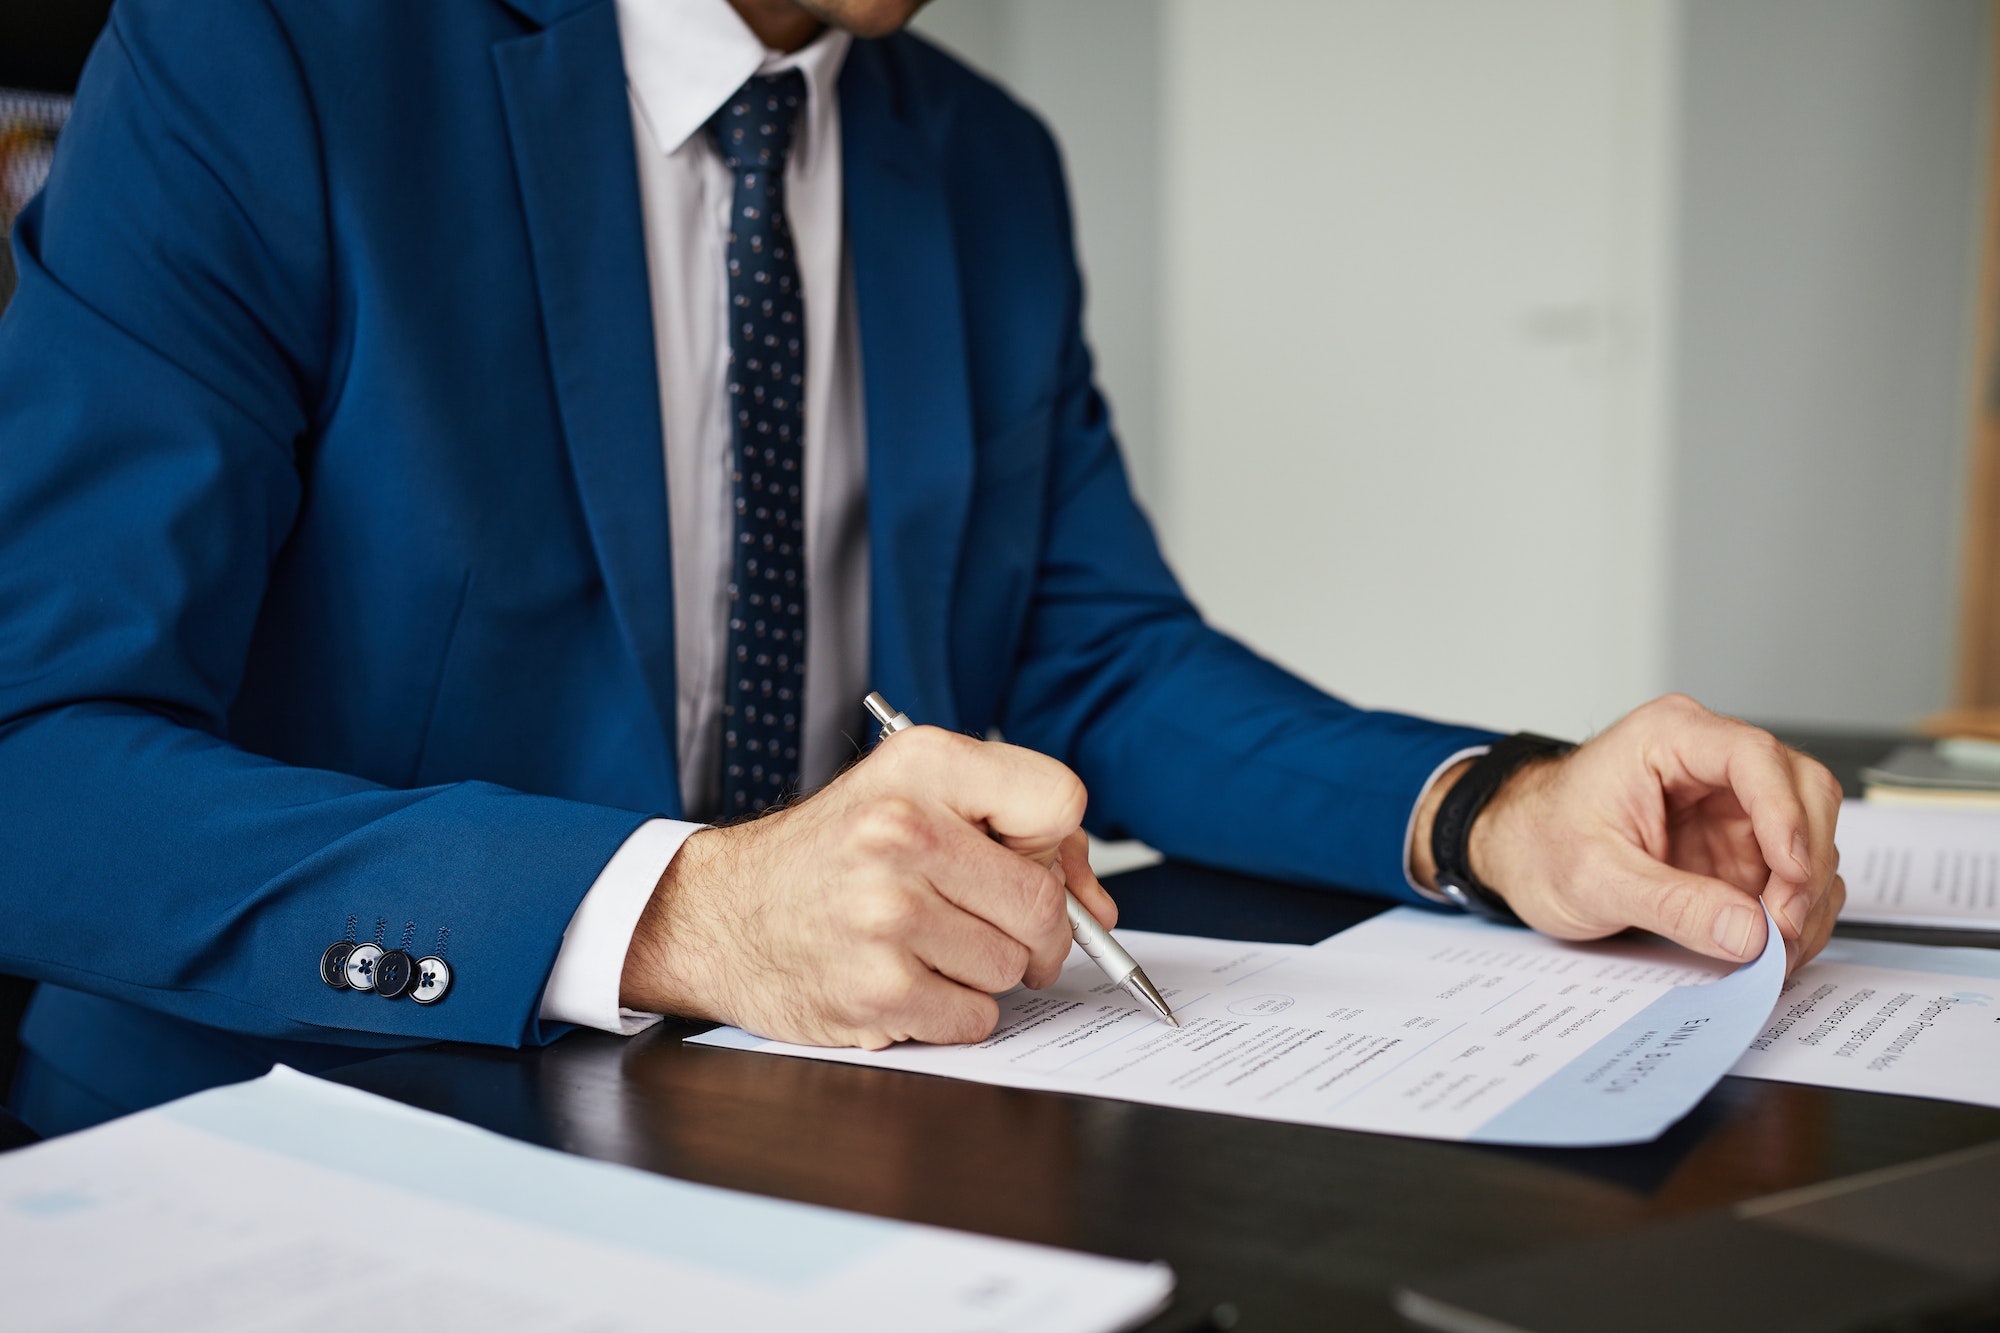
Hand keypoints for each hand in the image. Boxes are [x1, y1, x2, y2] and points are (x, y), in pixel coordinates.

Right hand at [618, 726, 1116, 1047]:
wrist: (723, 912)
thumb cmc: (831, 855)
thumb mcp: (913, 798)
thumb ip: (1017, 834)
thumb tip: (1096, 908)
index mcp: (922, 767)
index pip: (1061, 799)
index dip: (1053, 843)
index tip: (1021, 857)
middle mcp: (901, 832)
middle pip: (1045, 902)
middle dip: (1033, 928)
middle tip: (985, 922)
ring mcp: (888, 915)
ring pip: (1013, 965)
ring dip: (984, 969)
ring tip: (924, 944)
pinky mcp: (878, 989)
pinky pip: (977, 1017)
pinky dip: (954, 1012)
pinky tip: (906, 979)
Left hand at [1423, 695, 1844, 972]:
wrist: (1518, 853)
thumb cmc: (1541, 842)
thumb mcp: (1594, 879)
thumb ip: (1673, 905)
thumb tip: (1752, 933)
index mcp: (1670, 737)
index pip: (1755, 758)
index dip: (1785, 815)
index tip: (1791, 873)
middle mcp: (1711, 760)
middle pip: (1802, 791)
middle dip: (1805, 863)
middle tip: (1783, 927)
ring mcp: (1731, 803)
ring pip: (1808, 834)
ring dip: (1806, 895)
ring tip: (1775, 950)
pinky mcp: (1739, 844)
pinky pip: (1792, 871)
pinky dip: (1794, 910)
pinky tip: (1771, 945)